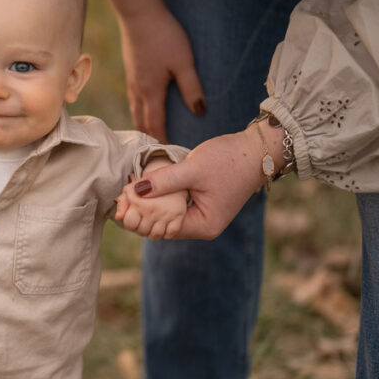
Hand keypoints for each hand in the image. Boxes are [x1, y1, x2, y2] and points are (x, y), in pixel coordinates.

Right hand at [116, 7, 203, 142]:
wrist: (138, 14)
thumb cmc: (163, 36)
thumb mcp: (183, 61)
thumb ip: (191, 88)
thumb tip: (200, 112)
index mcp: (151, 92)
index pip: (155, 125)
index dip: (162, 141)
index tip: (168, 156)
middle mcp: (138, 91)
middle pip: (141, 123)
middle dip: (150, 140)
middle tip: (158, 154)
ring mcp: (132, 81)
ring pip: (135, 112)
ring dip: (142, 127)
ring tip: (151, 138)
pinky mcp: (131, 72)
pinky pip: (133, 101)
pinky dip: (138, 113)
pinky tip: (143, 111)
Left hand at [129, 127, 268, 238]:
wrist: (258, 149)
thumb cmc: (230, 160)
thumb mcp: (193, 169)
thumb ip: (164, 181)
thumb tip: (135, 190)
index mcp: (204, 225)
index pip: (162, 229)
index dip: (139, 218)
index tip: (121, 201)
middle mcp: (203, 226)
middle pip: (162, 226)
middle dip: (141, 213)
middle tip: (120, 195)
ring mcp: (202, 216)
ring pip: (166, 216)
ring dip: (148, 205)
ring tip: (128, 189)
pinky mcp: (200, 204)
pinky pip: (173, 206)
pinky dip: (159, 199)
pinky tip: (144, 187)